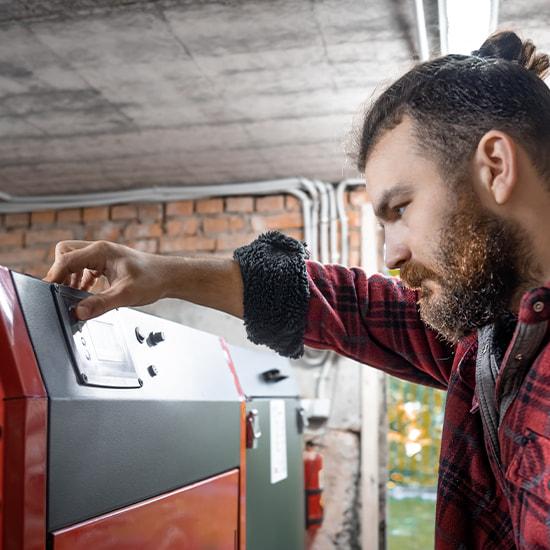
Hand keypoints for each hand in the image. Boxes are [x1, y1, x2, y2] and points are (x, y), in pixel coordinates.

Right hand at [44, 240, 166, 320]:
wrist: (169, 277)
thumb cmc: (153, 279)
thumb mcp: (125, 295)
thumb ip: (100, 303)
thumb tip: (79, 312)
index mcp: (101, 251)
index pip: (66, 259)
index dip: (54, 275)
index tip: (49, 291)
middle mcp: (99, 250)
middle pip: (65, 254)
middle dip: (61, 273)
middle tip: (63, 292)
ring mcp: (102, 256)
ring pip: (73, 261)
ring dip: (70, 277)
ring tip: (75, 295)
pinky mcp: (106, 264)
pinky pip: (84, 268)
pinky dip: (80, 280)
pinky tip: (85, 293)